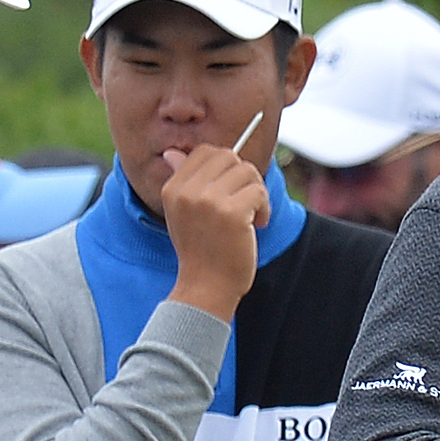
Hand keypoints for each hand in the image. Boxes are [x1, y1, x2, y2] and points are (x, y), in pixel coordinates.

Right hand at [162, 143, 271, 319]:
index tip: (231, 189)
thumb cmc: (200, 252)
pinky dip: (266, 208)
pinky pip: (260, 191)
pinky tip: (259, 225)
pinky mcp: (232, 213)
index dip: (226, 166)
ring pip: (248, 172)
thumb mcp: (182, 214)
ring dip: (257, 193)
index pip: (205, 152)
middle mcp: (188, 192)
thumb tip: (174, 153)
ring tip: (253, 217)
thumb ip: (183, 182)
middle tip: (246, 202)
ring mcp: (209, 201)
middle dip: (244, 177)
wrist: (206, 288)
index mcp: (173, 189)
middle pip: (229, 157)